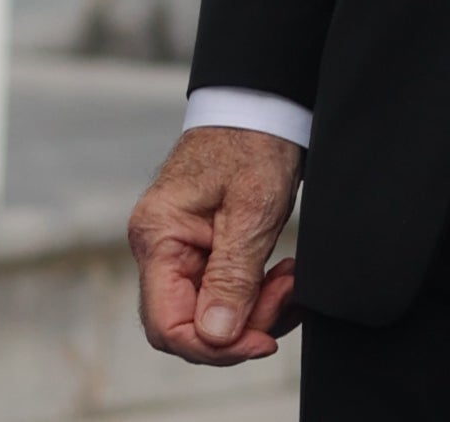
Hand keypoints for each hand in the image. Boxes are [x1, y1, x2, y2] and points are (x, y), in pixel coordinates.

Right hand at [131, 125, 304, 365]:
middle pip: (190, 323)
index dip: (214, 346)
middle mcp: (159, 247)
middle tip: (288, 294)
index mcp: (158, 237)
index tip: (263, 339)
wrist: (262, 104)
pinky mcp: (203, 247)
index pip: (167, 324)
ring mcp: (179, 248)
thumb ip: (232, 276)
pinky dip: (256, 295)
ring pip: (211, 312)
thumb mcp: (251, 211)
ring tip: (292, 279)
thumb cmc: (253, 142)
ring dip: (256, 309)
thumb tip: (215, 337)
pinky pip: (223, 291)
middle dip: (243, 325)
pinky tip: (284, 276)